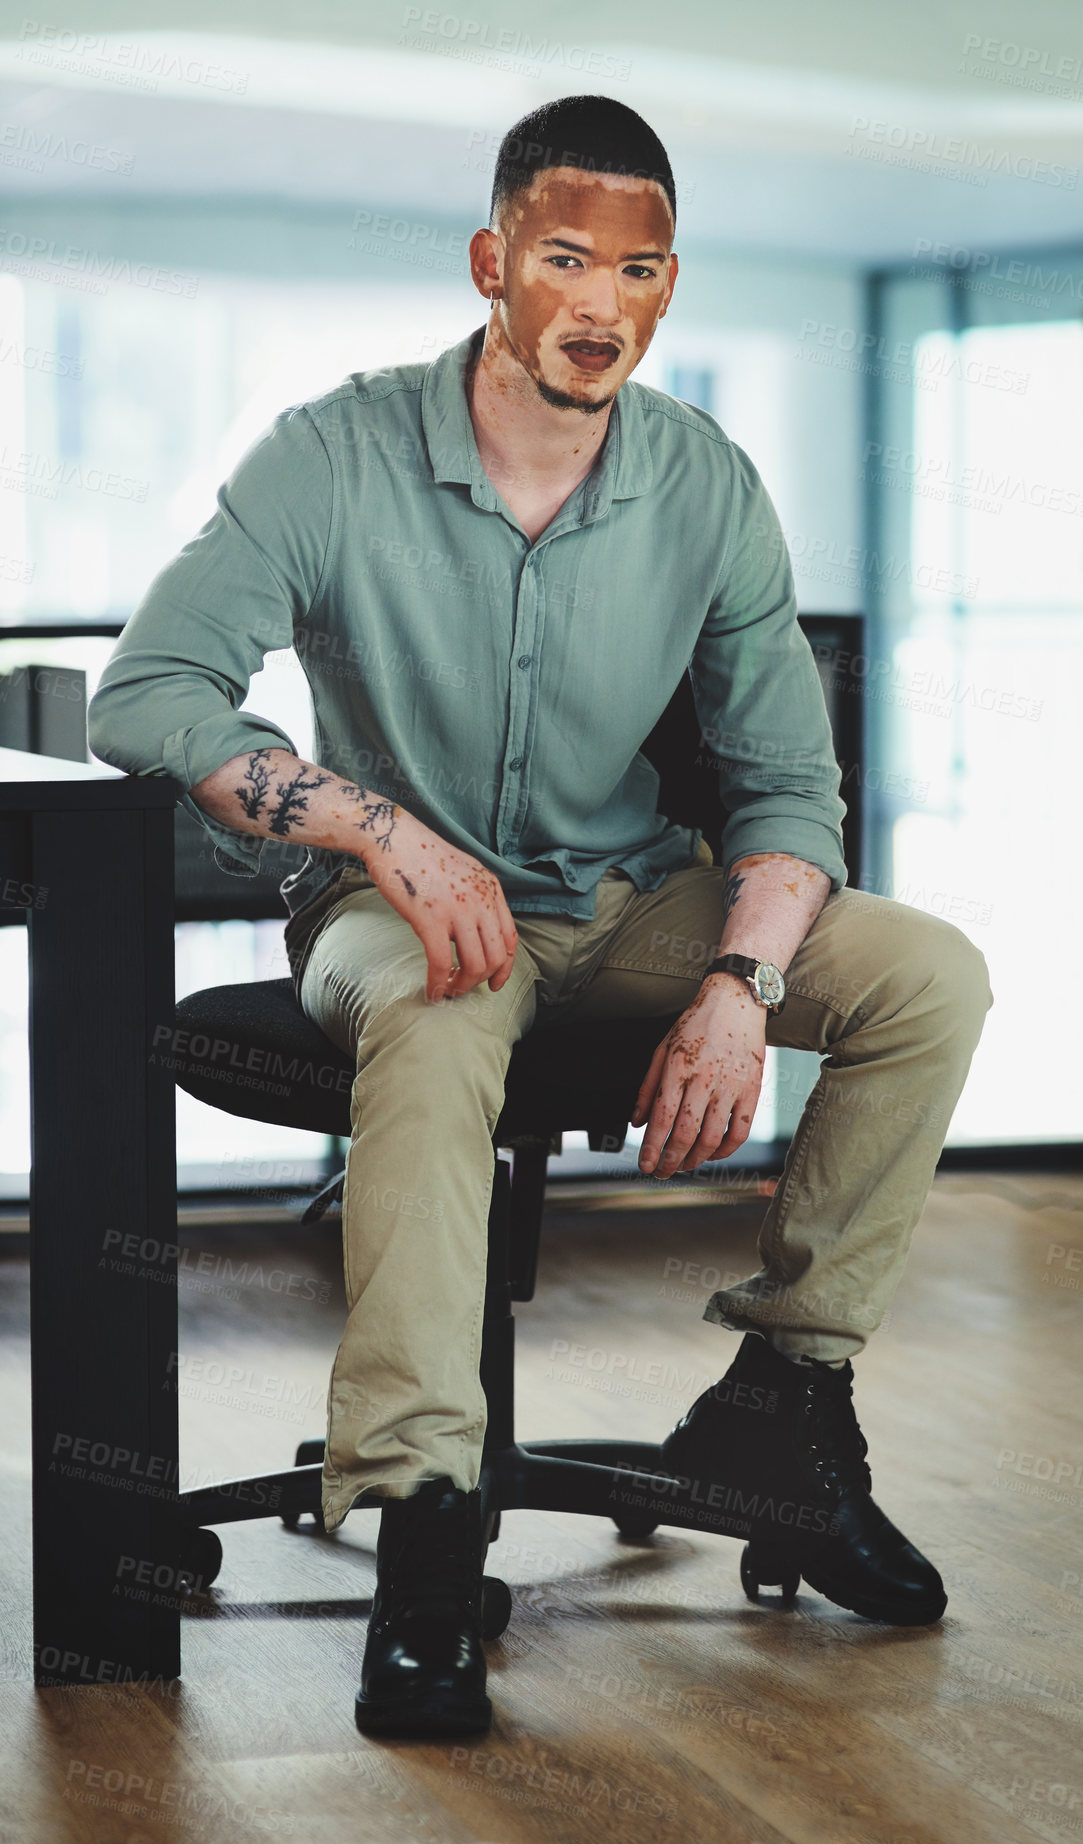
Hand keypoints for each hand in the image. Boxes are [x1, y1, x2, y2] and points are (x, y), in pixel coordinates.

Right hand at [362, 810, 518, 1002]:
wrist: (393, 836)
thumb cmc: (421, 854)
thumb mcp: (464, 870)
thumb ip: (475, 896)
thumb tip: (475, 926)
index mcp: (491, 889)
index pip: (510, 938)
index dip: (505, 967)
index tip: (494, 983)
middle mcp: (481, 901)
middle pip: (496, 957)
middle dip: (481, 981)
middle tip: (463, 987)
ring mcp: (457, 910)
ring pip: (474, 966)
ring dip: (462, 986)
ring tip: (448, 990)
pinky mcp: (430, 919)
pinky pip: (442, 963)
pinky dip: (438, 984)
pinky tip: (431, 991)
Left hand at [630, 978, 766, 1174]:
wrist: (736, 1001)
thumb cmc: (696, 1024)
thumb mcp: (662, 1048)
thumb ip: (648, 1087)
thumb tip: (637, 1122)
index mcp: (678, 1066)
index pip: (662, 1118)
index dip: (652, 1147)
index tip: (644, 1165)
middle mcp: (704, 1077)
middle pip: (686, 1133)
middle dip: (671, 1160)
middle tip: (662, 1171)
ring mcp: (731, 1084)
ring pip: (713, 1137)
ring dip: (696, 1159)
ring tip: (685, 1165)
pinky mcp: (752, 1088)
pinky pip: (740, 1130)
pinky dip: (726, 1150)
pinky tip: (712, 1153)